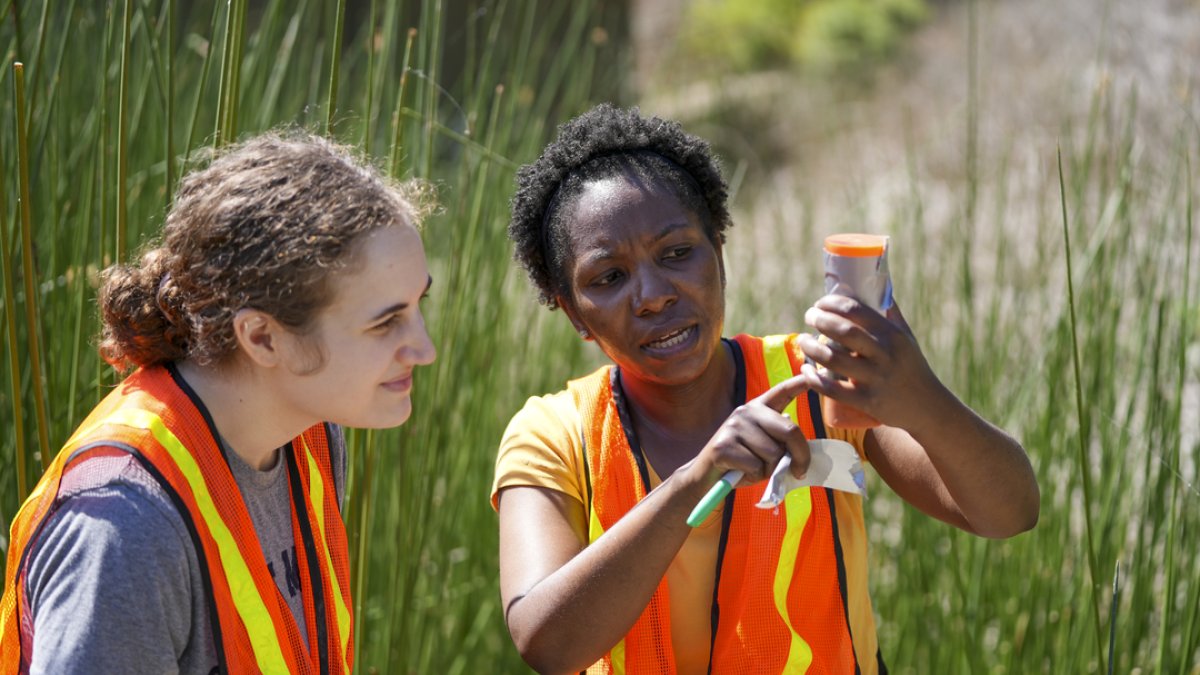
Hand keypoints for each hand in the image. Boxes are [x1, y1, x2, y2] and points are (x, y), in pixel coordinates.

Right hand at [693, 372, 812, 486]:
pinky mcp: (723, 445)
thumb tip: (798, 453)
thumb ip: (779, 443)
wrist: (706, 476)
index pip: (782, 391)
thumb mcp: (764, 449)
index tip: (815, 373)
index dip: (800, 383)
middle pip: (789, 430)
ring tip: (753, 468)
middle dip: (801, 455)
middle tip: (799, 471)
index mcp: (758, 408)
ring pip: (773, 454)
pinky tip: (740, 472)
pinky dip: (754, 476)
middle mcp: (746, 411)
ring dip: (769, 470)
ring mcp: (734, 426)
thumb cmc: (741, 463)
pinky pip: (756, 466)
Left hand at [797, 294, 945, 431]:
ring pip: (833, 359)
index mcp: (891, 335)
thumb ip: (891, 314)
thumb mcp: (906, 338)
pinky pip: (833, 390)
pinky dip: (814, 380)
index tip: (820, 303)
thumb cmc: (912, 367)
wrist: (927, 407)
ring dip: (811, 347)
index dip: (832, 303)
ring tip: (803, 340)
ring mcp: (875, 379)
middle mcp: (884, 354)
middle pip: (843, 331)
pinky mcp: (867, 402)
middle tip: (809, 317)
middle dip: (819, 320)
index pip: (856, 310)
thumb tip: (878, 285)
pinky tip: (805, 370)